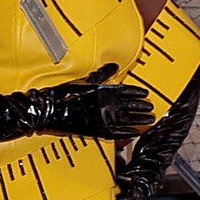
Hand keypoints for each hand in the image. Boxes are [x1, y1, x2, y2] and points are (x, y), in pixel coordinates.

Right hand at [28, 66, 155, 139]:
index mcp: (104, 90)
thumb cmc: (63, 94)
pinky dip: (127, 132)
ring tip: (148, 120)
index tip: (146, 94)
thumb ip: (101, 74)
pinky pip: (117, 132)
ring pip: (128, 119)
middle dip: (143, 107)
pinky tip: (134, 132)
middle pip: (131, 105)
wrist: (49, 110)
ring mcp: (103, 117)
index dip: (139, 93)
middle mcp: (107, 103)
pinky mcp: (98, 129)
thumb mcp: (84, 80)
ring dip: (140, 119)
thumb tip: (113, 66)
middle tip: (150, 108)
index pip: (128, 91)